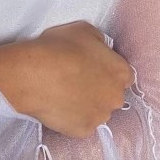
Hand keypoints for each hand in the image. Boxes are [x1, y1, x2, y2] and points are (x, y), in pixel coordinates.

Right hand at [24, 21, 134, 138]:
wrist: (36, 74)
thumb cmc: (59, 48)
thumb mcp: (84, 29)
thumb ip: (99, 41)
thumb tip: (99, 48)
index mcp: (120, 71)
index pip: (123, 74)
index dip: (107, 69)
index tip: (93, 66)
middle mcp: (115, 97)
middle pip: (112, 94)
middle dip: (99, 87)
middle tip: (77, 77)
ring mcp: (100, 116)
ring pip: (97, 110)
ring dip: (86, 102)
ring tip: (65, 90)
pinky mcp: (83, 130)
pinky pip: (81, 122)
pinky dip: (73, 115)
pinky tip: (59, 102)